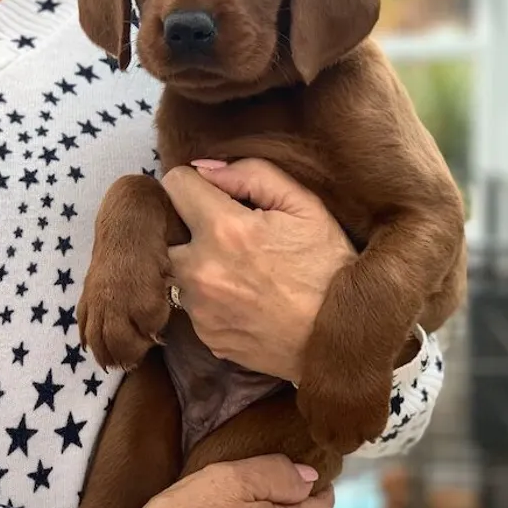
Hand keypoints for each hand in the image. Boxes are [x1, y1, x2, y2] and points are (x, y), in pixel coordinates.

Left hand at [161, 159, 354, 382]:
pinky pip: (192, 304)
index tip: (215, 195)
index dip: (196, 184)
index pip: (173, 184)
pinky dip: (210, 297)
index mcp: (223, 230)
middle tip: (227, 234)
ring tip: (240, 270)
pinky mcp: (205, 336)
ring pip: (176, 270)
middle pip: (166, 230)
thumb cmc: (329, 268)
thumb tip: (205, 168)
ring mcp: (199, 309)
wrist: (341, 338)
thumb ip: (251, 174)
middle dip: (190, 226)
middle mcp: (200, 270)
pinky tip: (244, 298)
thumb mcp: (304, 206)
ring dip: (198, 263)